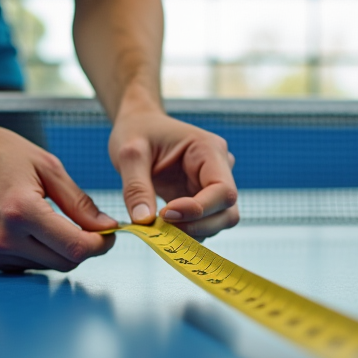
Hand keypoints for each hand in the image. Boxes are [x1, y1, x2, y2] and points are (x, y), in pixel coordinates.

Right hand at [0, 107, 116, 271]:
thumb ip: (79, 202)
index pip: (76, 247)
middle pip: (65, 262)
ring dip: (62, 250)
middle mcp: (4, 237)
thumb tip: (106, 226)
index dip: (101, 244)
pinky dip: (41, 252)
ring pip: (48, 266)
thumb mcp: (47, 166)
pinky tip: (34, 228)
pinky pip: (28, 265)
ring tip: (55, 219)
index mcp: (22, 211)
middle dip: (85, 247)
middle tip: (91, 227)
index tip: (109, 233)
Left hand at [109, 106, 238, 238]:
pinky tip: (161, 226)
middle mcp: (219, 168)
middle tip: (160, 229)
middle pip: (228, 212)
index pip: (222, 190)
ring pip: (219, 222)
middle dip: (197, 226)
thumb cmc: (136, 131)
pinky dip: (185, 232)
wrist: (138, 126)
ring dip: (191, 232)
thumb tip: (144, 222)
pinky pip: (203, 224)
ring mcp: (212, 186)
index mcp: (208, 150)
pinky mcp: (201, 200)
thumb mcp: (129, 154)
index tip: (165, 214)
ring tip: (157, 226)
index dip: (199, 209)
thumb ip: (136, 187)